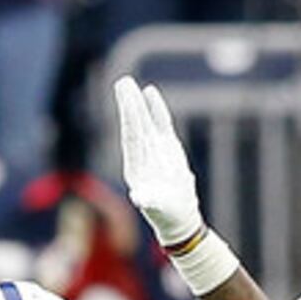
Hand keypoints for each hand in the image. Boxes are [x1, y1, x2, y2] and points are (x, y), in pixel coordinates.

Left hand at [113, 75, 203, 247]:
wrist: (178, 216)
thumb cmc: (165, 214)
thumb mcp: (157, 208)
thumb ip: (148, 200)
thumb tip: (138, 199)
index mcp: (135, 165)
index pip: (132, 136)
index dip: (129, 118)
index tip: (126, 100)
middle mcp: (142, 154)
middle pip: (135, 124)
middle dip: (129, 104)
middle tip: (123, 83)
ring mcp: (154, 148)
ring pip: (145, 120)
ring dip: (138, 102)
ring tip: (130, 83)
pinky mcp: (167, 147)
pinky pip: (160, 123)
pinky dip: (155, 108)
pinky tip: (150, 91)